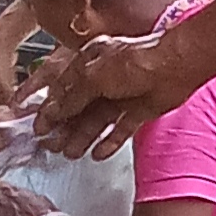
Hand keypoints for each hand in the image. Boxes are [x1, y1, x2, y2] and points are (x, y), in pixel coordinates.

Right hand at [35, 22, 204, 158]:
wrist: (176, 67)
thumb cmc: (136, 61)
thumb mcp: (94, 76)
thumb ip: (73, 95)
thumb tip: (53, 110)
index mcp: (90, 62)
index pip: (63, 88)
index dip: (50, 108)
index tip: (39, 126)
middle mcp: (105, 78)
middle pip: (79, 107)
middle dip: (65, 126)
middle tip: (52, 144)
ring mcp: (122, 94)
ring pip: (97, 120)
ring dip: (82, 136)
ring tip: (71, 152)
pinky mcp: (139, 110)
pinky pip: (120, 129)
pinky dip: (109, 142)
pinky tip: (98, 154)